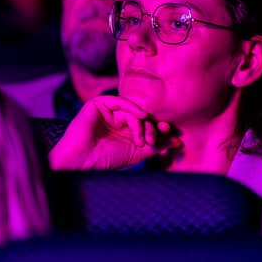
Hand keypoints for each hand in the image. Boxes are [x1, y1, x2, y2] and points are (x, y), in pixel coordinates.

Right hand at [50, 95, 181, 170]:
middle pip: (142, 117)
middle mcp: (117, 121)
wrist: (82, 161)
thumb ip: (156, 146)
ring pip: (132, 111)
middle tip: (152, 140)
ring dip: (141, 124)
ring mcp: (108, 112)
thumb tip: (179, 142)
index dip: (159, 129)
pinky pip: (120, 101)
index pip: (146, 125)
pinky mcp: (98, 105)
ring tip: (139, 140)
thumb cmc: (106, 160)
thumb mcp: (137, 153)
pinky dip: (132, 107)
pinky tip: (141, 116)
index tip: (171, 134)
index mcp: (124, 132)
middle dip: (151, 127)